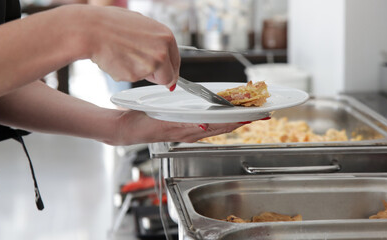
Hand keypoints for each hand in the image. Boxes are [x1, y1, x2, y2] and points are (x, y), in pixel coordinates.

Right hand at [69, 5, 179, 89]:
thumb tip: (164, 55)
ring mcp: (151, 64)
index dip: (169, 70)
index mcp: (166, 36)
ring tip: (124, 55)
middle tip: (140, 64)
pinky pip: (134, 79)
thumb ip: (156, 41)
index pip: (176, 61)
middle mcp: (162, 51)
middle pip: (168, 76)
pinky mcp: (136, 76)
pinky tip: (118, 59)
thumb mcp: (142, 25)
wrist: (92, 30)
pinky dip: (126, 73)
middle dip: (157, 76)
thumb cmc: (112, 24)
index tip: (166, 74)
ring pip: (150, 79)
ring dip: (140, 73)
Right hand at [107, 110, 243, 144]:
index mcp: (189, 131)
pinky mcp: (180, 125)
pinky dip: (217, 117)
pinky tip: (220, 114)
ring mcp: (187, 129)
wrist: (126, 129)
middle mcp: (191, 131)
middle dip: (242, 119)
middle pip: (223, 126)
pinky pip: (205, 122)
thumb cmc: (141, 126)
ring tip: (246, 112)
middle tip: (259, 112)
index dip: (240, 121)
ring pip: (216, 125)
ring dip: (232, 118)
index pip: (221, 126)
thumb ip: (185, 127)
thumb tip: (205, 127)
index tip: (256, 116)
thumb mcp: (163, 125)